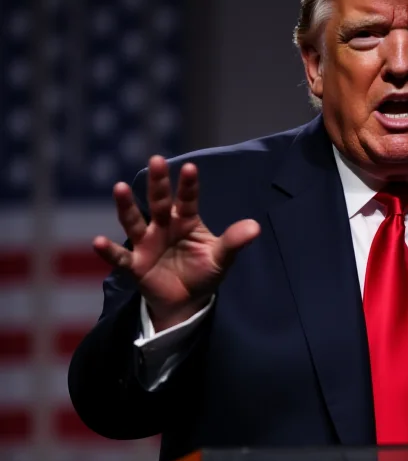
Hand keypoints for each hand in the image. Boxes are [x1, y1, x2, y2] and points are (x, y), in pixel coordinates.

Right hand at [93, 156, 260, 331]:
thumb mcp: (221, 257)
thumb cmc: (203, 271)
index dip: (188, 185)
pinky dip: (108, 251)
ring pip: (134, 221)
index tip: (190, 167)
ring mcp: (146, 243)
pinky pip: (120, 257)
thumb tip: (256, 227)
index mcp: (185, 221)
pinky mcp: (135, 265)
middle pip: (158, 201)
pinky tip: (98, 241)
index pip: (188, 199)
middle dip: (158, 183)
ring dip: (126, 206)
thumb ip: (234, 241)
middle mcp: (163, 226)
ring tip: (120, 187)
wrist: (186, 301)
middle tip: (156, 160)